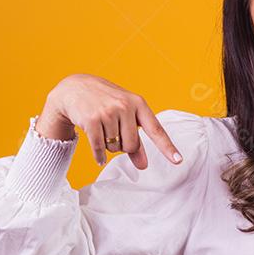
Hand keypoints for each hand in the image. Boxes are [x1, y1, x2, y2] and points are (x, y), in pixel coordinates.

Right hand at [36, 73, 183, 169]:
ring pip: (115, 147)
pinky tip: (98, 157)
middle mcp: (125, 106)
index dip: (167, 147)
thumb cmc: (105, 102)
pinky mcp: (92, 120)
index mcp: (138, 103)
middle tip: (114, 132)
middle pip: (132, 145)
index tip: (178, 161)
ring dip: (109, 146)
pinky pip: (99, 148)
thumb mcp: (125, 115)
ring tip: (102, 129)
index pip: (156, 130)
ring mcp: (108, 112)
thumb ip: (136, 140)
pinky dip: (99, 156)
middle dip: (123, 146)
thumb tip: (143, 166)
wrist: (75, 88)